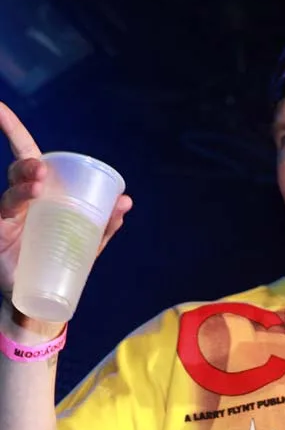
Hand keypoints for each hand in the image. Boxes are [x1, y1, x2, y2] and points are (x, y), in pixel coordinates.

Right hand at [0, 102, 132, 305]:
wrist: (42, 300)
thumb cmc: (61, 263)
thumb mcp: (87, 243)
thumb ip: (104, 223)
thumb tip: (126, 201)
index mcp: (38, 193)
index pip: (26, 155)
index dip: (12, 128)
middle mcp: (19, 200)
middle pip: (18, 172)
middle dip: (27, 166)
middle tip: (40, 171)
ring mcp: (7, 218)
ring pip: (11, 196)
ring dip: (23, 188)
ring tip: (37, 186)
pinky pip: (5, 217)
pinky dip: (16, 206)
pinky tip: (27, 200)